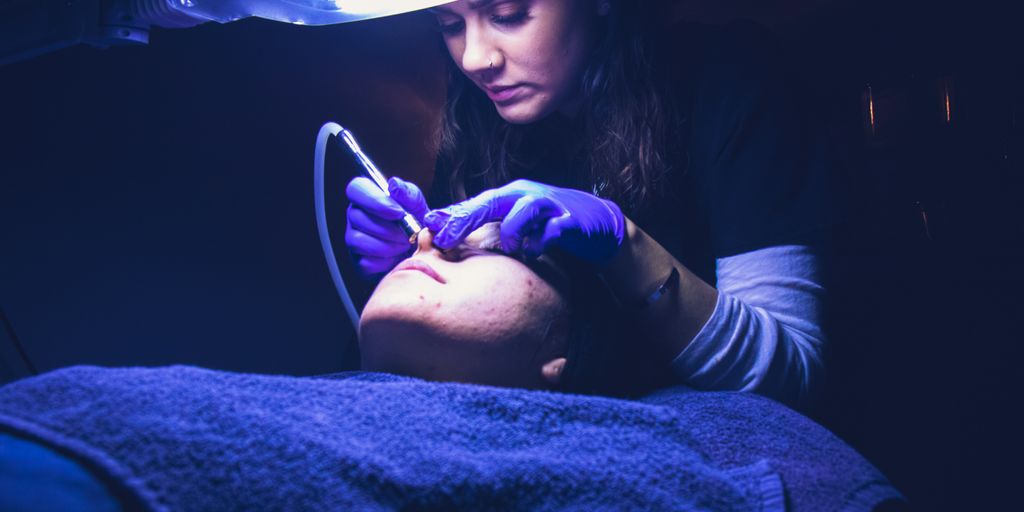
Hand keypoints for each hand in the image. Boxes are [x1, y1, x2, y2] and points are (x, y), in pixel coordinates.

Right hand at [345, 176, 428, 277]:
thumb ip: (408, 193)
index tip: (398, 213)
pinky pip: (365, 262)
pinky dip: (386, 262)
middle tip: (409, 234)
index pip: (356, 188)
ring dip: (388, 245)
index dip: (375, 201)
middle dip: (388, 228)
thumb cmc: (416, 225)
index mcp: (368, 197)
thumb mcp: (418, 206)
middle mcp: (356, 216)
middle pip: (357, 217)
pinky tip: (397, 259)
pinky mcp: (359, 262)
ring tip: (405, 245)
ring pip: (358, 240)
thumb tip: (394, 184)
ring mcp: (354, 240)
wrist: (423, 254)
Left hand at [423, 179, 624, 265]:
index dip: (452, 215)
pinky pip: (551, 230)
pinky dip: (541, 242)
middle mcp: (526, 195)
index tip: (429, 229)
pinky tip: (535, 253)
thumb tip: (446, 230)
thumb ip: (486, 223)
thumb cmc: (548, 223)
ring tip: (510, 248)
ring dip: (511, 232)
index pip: (475, 202)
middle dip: (466, 219)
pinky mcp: (569, 220)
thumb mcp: (514, 220)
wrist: (596, 222)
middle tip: (445, 238)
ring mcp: (549, 205)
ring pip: (522, 210)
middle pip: (491, 201)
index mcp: (510, 195)